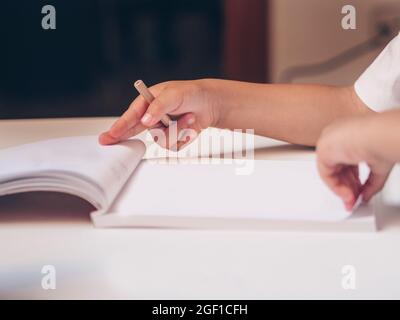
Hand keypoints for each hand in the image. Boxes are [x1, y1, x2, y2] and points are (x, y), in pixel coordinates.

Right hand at [99, 80, 217, 149]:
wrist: (211, 104)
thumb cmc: (192, 93)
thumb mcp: (174, 94)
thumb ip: (158, 107)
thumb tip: (145, 120)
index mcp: (149, 102)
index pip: (131, 115)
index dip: (119, 126)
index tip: (109, 135)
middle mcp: (153, 116)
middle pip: (134, 130)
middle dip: (124, 135)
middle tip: (108, 141)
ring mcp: (163, 128)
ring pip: (160, 139)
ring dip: (177, 129)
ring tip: (188, 117)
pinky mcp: (174, 137)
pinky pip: (173, 145)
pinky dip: (184, 136)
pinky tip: (191, 124)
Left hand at [316, 116, 393, 210]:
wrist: (380, 135)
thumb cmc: (384, 140)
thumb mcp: (378, 165)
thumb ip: (371, 182)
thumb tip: (367, 196)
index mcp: (349, 136)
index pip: (346, 161)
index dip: (353, 179)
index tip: (359, 191)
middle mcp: (336, 138)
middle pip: (338, 168)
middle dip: (347, 187)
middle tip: (354, 200)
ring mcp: (328, 143)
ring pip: (331, 172)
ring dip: (342, 190)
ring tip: (352, 200)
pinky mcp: (322, 151)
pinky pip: (326, 174)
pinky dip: (336, 187)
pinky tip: (347, 195)